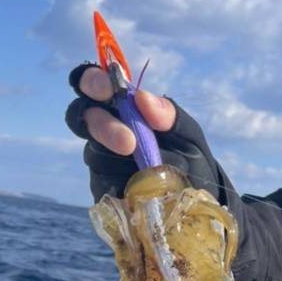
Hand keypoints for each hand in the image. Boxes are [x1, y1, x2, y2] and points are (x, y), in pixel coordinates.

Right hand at [65, 63, 222, 201]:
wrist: (196, 199)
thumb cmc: (189, 158)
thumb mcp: (189, 136)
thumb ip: (170, 115)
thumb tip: (142, 98)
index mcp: (122, 108)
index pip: (92, 85)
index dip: (92, 81)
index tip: (108, 90)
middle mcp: (105, 131)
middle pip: (85, 119)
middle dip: (103, 127)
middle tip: (128, 143)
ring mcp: (101, 162)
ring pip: (94, 154)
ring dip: (116, 162)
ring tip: (146, 172)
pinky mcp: (102, 190)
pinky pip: (102, 186)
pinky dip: (119, 187)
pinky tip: (137, 193)